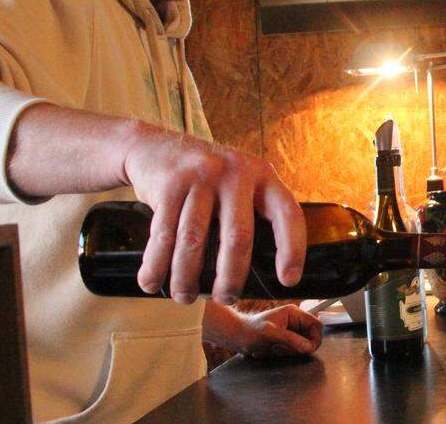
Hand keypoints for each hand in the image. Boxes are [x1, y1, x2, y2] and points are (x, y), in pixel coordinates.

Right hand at [121, 123, 305, 304]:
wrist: (158, 147)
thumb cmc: (208, 181)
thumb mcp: (240, 185)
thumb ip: (253, 214)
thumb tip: (263, 273)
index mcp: (263, 177)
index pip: (288, 215)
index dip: (292, 250)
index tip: (288, 281)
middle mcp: (236, 173)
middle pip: (238, 237)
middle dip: (230, 277)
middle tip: (225, 298)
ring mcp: (202, 176)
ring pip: (194, 240)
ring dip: (187, 278)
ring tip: (185, 297)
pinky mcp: (169, 184)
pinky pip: (163, 234)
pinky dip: (156, 265)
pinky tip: (153, 283)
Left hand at [206, 303, 323, 358]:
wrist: (236, 337)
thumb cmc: (250, 331)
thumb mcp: (270, 334)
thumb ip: (291, 340)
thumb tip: (309, 347)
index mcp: (294, 313)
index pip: (316, 324)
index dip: (315, 338)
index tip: (307, 349)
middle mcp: (295, 320)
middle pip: (312, 336)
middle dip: (301, 346)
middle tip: (286, 350)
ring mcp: (291, 330)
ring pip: (304, 344)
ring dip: (292, 351)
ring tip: (277, 350)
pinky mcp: (286, 339)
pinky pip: (295, 349)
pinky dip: (287, 353)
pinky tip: (275, 351)